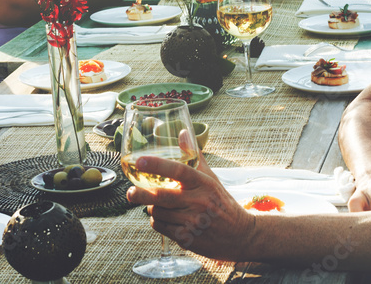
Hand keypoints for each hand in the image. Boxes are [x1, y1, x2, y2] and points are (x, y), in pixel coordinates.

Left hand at [126, 151, 254, 259]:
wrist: (241, 235)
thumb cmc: (222, 203)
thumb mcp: (211, 178)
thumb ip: (194, 156)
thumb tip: (182, 132)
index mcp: (203, 184)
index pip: (179, 171)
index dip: (157, 165)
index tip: (140, 161)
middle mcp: (198, 202)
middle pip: (162, 196)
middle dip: (141, 194)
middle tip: (130, 192)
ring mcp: (192, 222)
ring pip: (158, 212)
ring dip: (152, 208)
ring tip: (159, 205)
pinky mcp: (187, 239)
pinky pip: (161, 227)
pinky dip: (157, 222)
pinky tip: (165, 218)